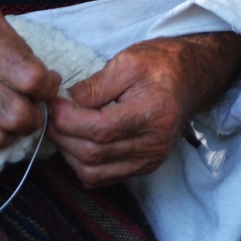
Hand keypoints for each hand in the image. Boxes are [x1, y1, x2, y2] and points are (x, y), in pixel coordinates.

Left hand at [50, 32, 240, 187]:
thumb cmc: (160, 65)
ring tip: (61, 127)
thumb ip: (95, 85)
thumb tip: (66, 102)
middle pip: (92, 154)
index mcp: (153, 114)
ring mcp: (149, 160)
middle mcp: (154, 144)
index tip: (53, 103)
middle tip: (51, 114)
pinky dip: (81, 164)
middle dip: (62, 135)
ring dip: (68, 152)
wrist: (189, 79)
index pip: (100, 129)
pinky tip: (77, 141)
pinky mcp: (143, 167)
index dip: (68, 119)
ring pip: (93, 172)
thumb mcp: (128, 61)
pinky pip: (102, 178)